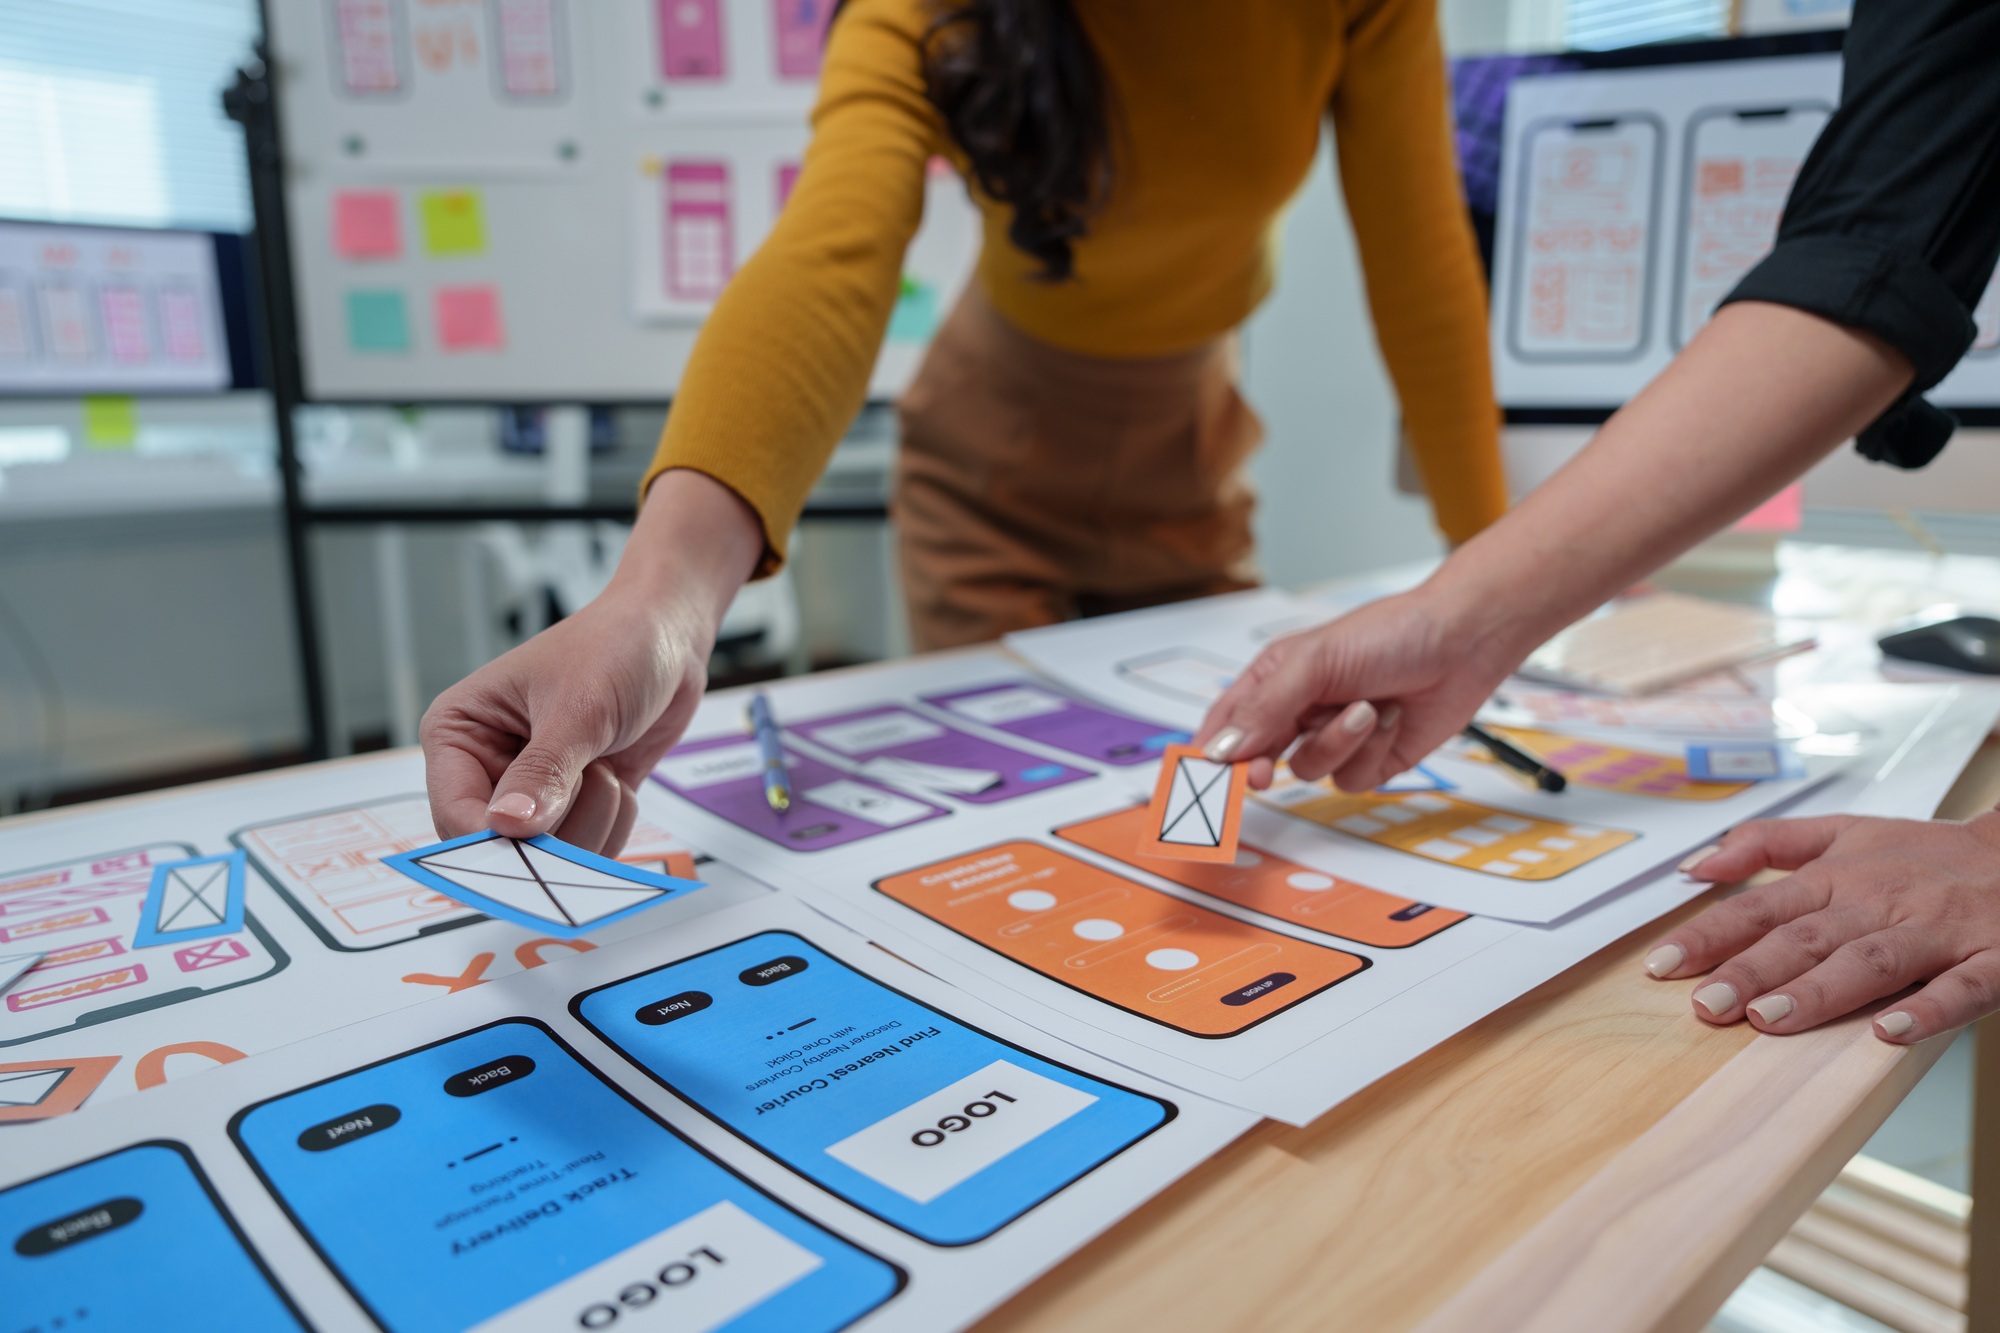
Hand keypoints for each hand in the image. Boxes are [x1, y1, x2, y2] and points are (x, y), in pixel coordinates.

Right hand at [419, 470, 762, 853]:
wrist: (667, 636)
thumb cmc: (612, 647)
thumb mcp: (576, 707)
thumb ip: (543, 771)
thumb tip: (507, 826)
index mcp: (459, 733)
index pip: (455, 814)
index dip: (496, 840)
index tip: (540, 843)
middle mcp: (488, 768)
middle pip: (504, 845)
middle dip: (561, 821)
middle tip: (592, 773)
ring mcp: (533, 790)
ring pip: (553, 853)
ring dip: (595, 816)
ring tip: (604, 758)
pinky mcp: (576, 804)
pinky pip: (590, 845)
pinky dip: (615, 817)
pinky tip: (618, 772)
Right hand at [1192, 585, 1524, 791]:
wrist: (1463, 642)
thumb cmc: (1391, 632)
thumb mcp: (1315, 661)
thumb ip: (1264, 706)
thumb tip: (1223, 747)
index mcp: (1275, 678)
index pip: (1227, 723)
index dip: (1210, 751)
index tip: (1199, 776)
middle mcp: (1301, 710)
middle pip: (1259, 757)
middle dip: (1266, 763)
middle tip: (1264, 774)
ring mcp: (1336, 737)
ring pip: (1309, 770)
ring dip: (1341, 741)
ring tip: (1367, 707)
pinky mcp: (1371, 759)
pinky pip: (1351, 779)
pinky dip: (1372, 751)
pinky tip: (1389, 717)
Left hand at [1647, 812, 1999, 1043]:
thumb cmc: (1927, 854)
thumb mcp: (1846, 832)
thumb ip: (1769, 843)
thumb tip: (1697, 865)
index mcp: (1839, 877)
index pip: (1760, 908)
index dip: (1708, 935)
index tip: (1660, 966)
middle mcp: (1880, 902)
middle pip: (1806, 938)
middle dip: (1751, 970)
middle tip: (1706, 1005)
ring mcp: (1936, 931)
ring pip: (1871, 961)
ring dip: (1821, 990)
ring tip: (1770, 1018)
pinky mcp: (1994, 957)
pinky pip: (1962, 986)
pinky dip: (1929, 1008)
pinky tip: (1890, 1032)